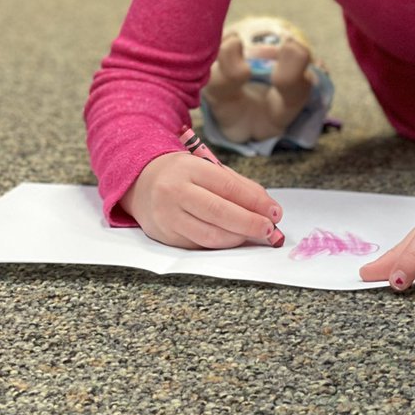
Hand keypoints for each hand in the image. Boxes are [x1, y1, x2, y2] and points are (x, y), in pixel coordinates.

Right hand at [121, 152, 282, 249]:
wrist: (139, 181)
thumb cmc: (181, 173)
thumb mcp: (206, 168)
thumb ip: (237, 185)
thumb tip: (267, 207)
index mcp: (188, 168)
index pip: (228, 187)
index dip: (255, 202)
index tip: (275, 211)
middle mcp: (174, 192)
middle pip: (219, 212)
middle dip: (249, 223)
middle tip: (270, 229)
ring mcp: (167, 216)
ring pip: (209, 235)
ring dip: (237, 238)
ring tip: (255, 236)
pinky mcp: (165, 236)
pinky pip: (198, 246)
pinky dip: (220, 245)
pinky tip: (234, 240)